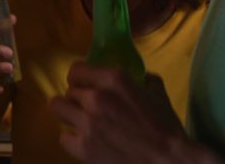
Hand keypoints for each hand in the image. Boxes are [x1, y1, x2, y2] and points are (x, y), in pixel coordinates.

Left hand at [49, 63, 201, 163]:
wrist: (167, 160)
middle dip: (77, 98)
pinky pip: (63, 137)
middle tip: (87, 107)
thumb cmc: (166, 127)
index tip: (83, 84)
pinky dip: (72, 139)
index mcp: (114, 80)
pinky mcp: (83, 147)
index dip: (78, 77)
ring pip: (58, 108)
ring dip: (68, 113)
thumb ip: (142, 79)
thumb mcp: (157, 93)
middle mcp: (96, 97)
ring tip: (79, 120)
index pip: (76, 69)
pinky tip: (84, 141)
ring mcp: (87, 123)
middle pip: (68, 90)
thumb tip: (137, 77)